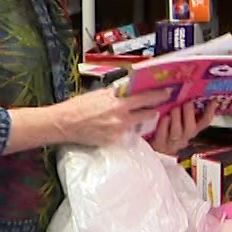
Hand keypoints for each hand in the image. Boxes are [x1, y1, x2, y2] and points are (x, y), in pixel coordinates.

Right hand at [56, 84, 173, 147]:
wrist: (65, 123)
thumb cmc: (79, 106)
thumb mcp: (99, 94)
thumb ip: (116, 94)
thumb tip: (128, 91)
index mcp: (117, 100)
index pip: (144, 97)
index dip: (157, 94)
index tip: (167, 92)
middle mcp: (120, 115)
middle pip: (147, 113)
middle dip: (154, 109)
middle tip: (159, 106)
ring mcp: (118, 129)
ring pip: (137, 124)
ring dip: (141, 120)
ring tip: (141, 117)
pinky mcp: (114, 140)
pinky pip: (125, 134)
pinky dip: (125, 130)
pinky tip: (120, 127)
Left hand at [147, 99, 219, 155]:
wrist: (155, 150)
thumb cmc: (168, 129)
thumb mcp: (179, 120)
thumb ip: (186, 111)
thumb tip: (189, 94)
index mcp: (191, 130)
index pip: (204, 122)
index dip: (210, 112)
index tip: (213, 100)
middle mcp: (184, 137)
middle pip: (191, 129)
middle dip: (189, 113)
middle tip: (186, 102)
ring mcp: (172, 143)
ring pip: (177, 132)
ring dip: (176, 118)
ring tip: (173, 108)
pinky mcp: (160, 145)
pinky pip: (162, 136)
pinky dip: (163, 126)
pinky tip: (163, 118)